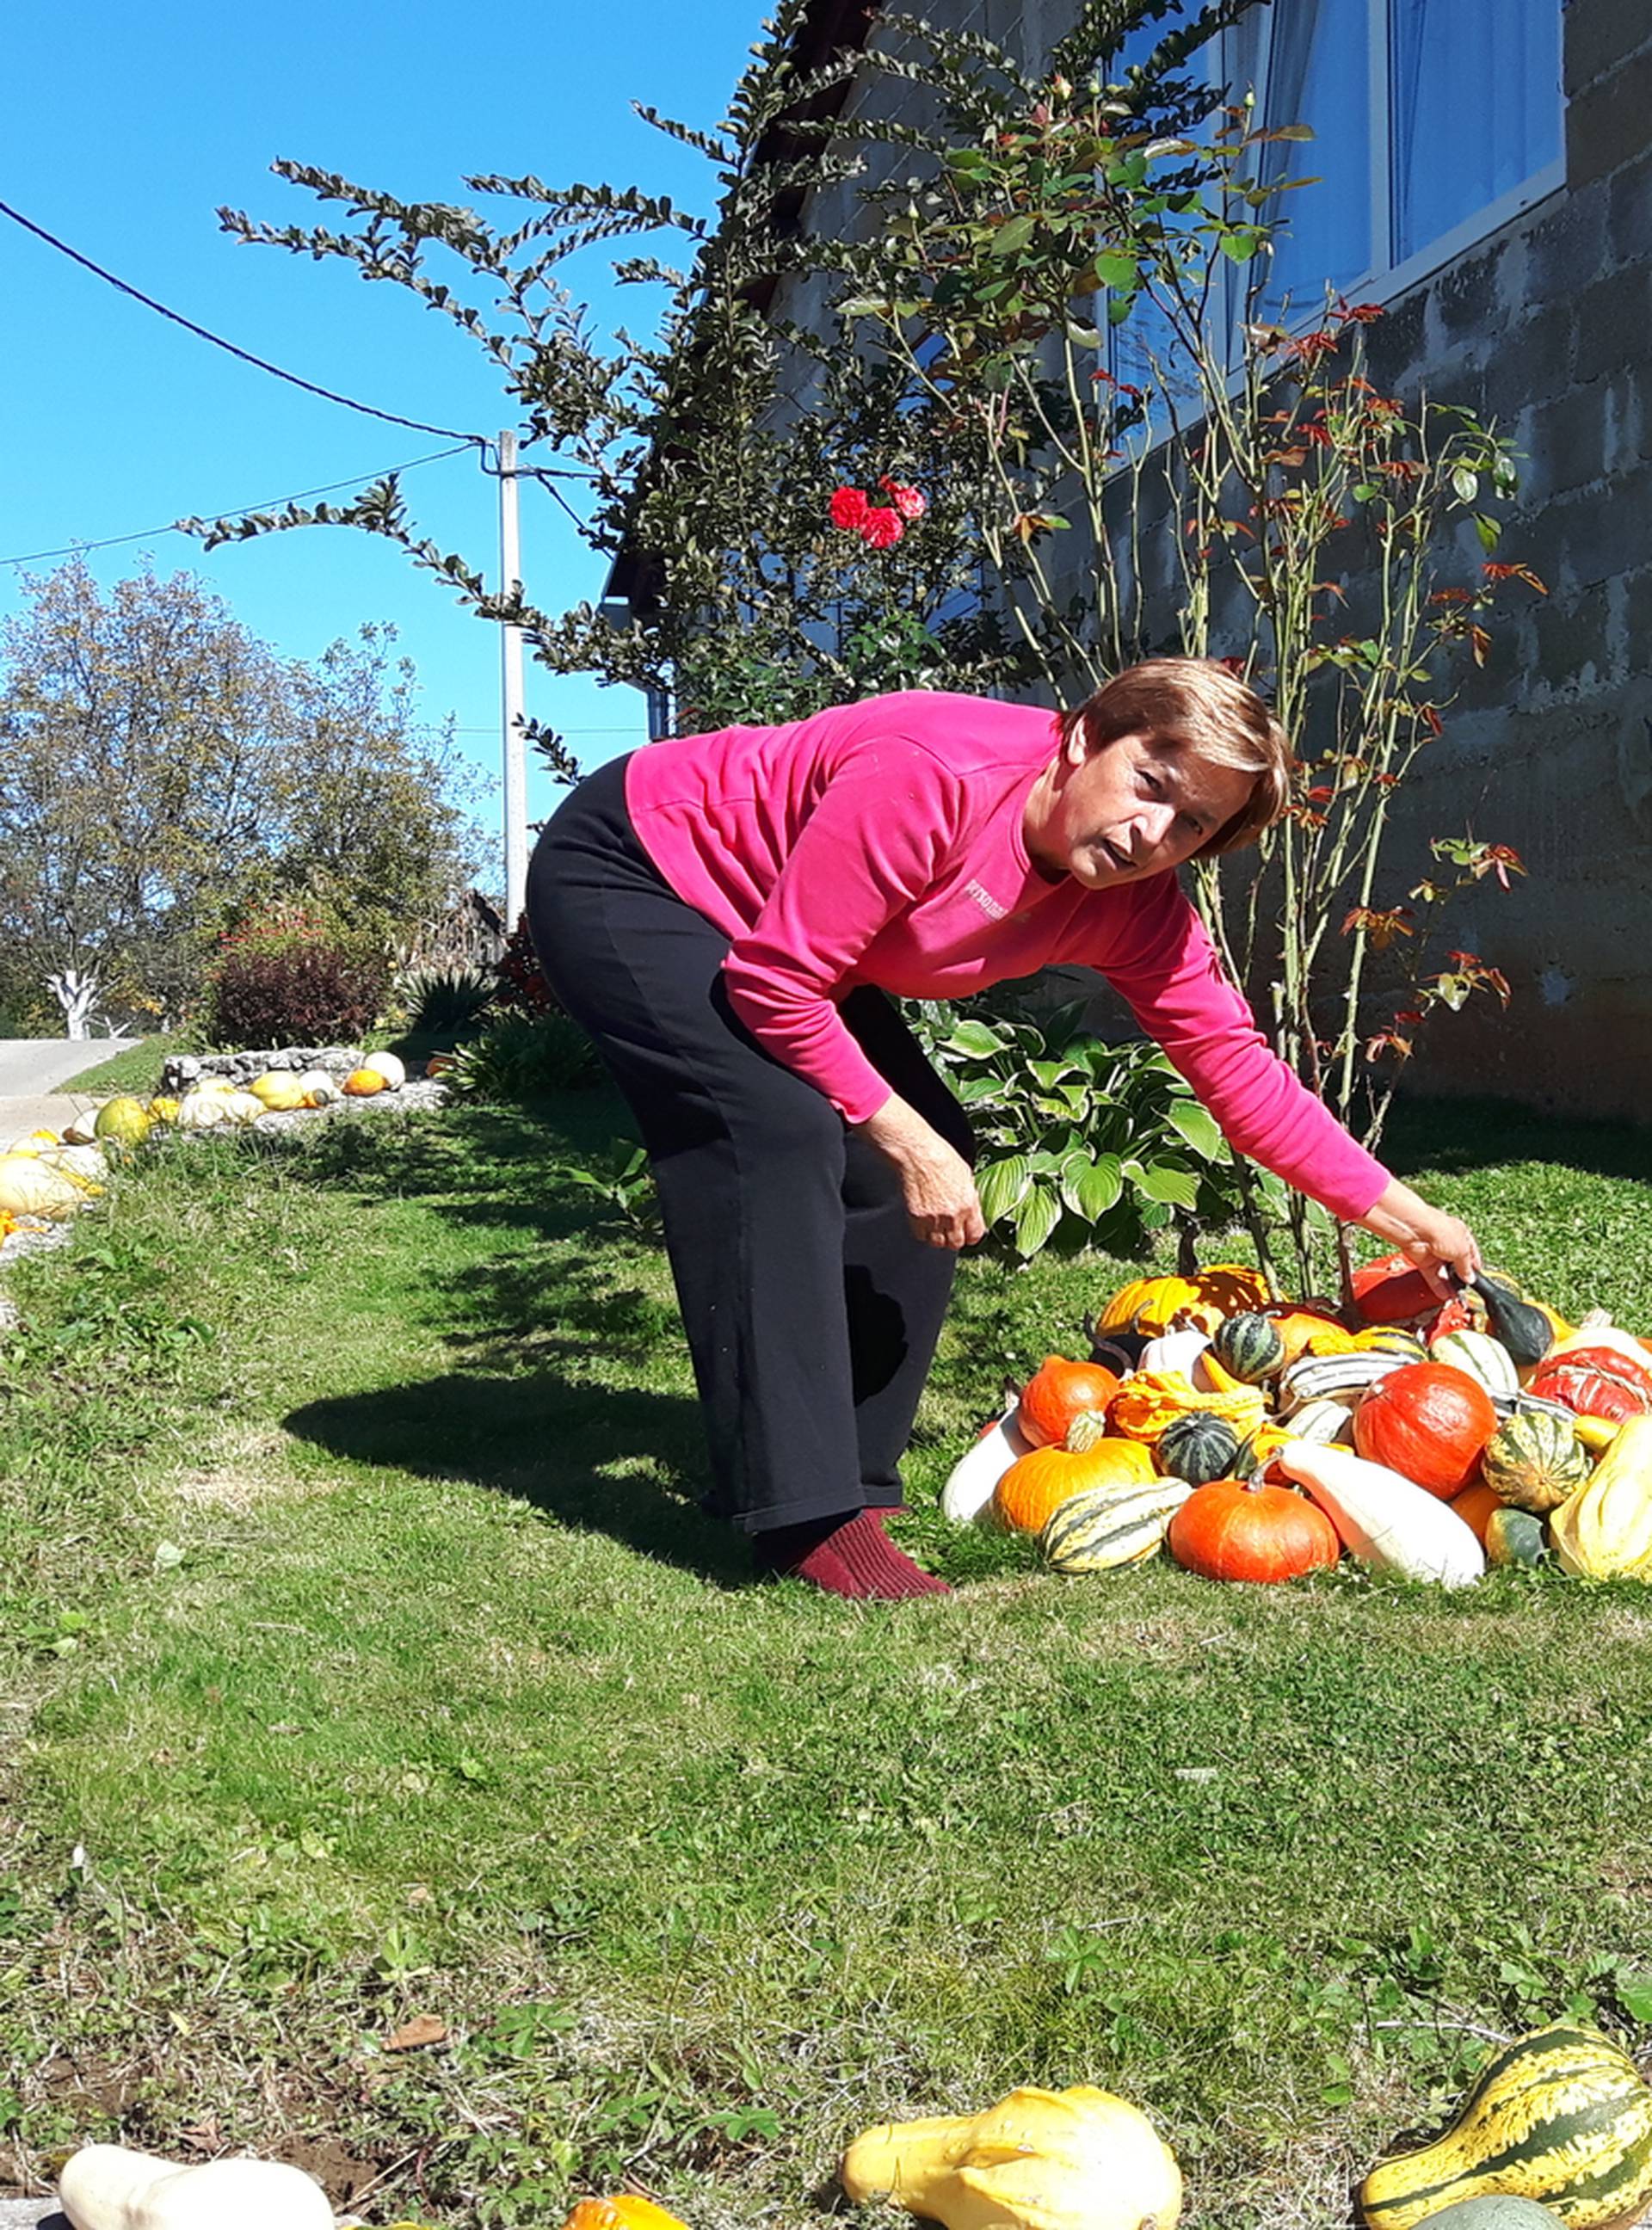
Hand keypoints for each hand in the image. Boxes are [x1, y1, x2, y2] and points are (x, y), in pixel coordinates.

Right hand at [858, 1094, 985, 1250]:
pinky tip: (924, 1220)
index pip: (975, 1235)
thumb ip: (969, 1198)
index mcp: (968, 1204)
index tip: (967, 1233)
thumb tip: (970, 1210)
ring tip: (937, 1225)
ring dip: (938, 1237)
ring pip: (937, 1243)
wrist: (917, 1154)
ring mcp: (933, 1218)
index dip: (971, 1235)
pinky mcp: (916, 1218)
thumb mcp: (966, 1176)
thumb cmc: (940, 1157)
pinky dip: (922, 1231)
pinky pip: (921, 1235)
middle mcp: (952, 1215)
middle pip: (955, 1243)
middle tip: (950, 1229)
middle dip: (954, 1238)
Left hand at [1357, 1177, 1481, 1296]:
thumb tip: (1469, 1277)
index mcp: (1460, 1234)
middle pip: (1456, 1264)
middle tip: (1465, 1289)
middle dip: (1460, 1278)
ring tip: (1455, 1297)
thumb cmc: (1439, 1229)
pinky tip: (1444, 1294)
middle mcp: (1447, 1243)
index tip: (1477, 1277)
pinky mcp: (1422, 1260)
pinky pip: (1432, 1276)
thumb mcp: (1462, 1249)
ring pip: (1443, 1273)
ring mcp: (1434, 1252)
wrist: (1415, 1229)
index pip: (1471, 1252)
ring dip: (1449, 1285)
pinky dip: (1438, 1286)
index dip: (1474, 1265)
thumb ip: (1466, 1266)